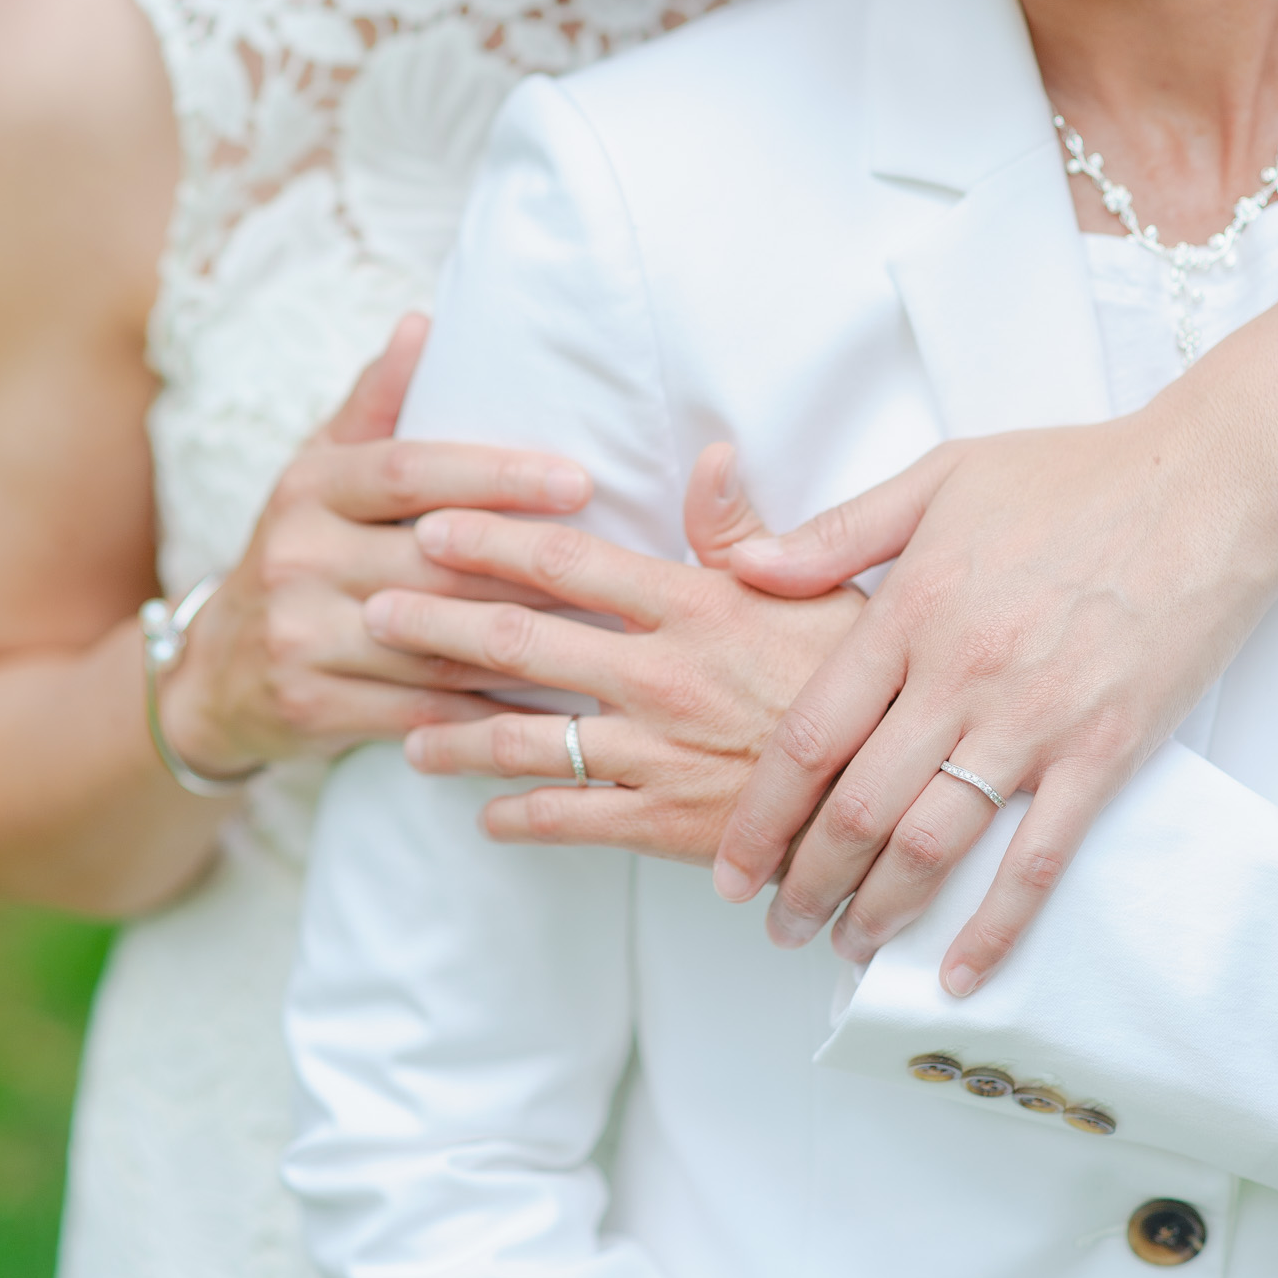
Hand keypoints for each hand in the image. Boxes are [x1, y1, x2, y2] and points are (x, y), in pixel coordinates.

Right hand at [160, 316, 592, 775]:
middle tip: (614, 566)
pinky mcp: (311, 706)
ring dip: (526, 645)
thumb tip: (424, 322)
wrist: (213, 674)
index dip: (496, 474)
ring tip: (602, 637)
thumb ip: (376, 404)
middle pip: (434, 561)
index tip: (578, 481)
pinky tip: (551, 707)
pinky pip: (422, 713)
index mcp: (309, 488)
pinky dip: (491, 714)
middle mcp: (297, 556)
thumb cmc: (300, 552)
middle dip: (529, 565)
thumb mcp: (321, 472)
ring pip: (436, 643)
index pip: (410, 471)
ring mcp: (299, 636)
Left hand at [367, 445, 865, 860]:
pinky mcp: (665, 824)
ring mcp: (655, 753)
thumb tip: (713, 453)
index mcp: (692, 606)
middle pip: (521, 641)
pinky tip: (484, 817)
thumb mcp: (818, 591)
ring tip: (405, 737)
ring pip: (525, 740)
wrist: (905, 791)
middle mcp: (659, 675)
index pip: (567, 562)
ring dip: (454, 736)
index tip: (428, 524)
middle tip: (372, 607)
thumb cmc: (864, 681)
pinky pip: (569, 820)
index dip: (489, 540)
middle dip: (436, 622)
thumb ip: (745, 531)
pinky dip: (517, 818)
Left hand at [715, 344, 1277, 994]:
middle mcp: (960, 675)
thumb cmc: (1072, 476)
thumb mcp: (938, 479)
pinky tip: (958, 970)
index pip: (811, 735)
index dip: (760, 813)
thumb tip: (745, 568)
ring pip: (932, 843)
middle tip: (777, 923)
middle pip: (857, 806)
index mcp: (912, 609)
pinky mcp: (1105, 752)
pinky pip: (1038, 859)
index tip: (731, 864)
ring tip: (846, 947)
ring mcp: (1034, 720)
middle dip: (805, 882)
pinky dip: (994, 926)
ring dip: (879, 911)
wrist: (1206, 486)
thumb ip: (837, 533)